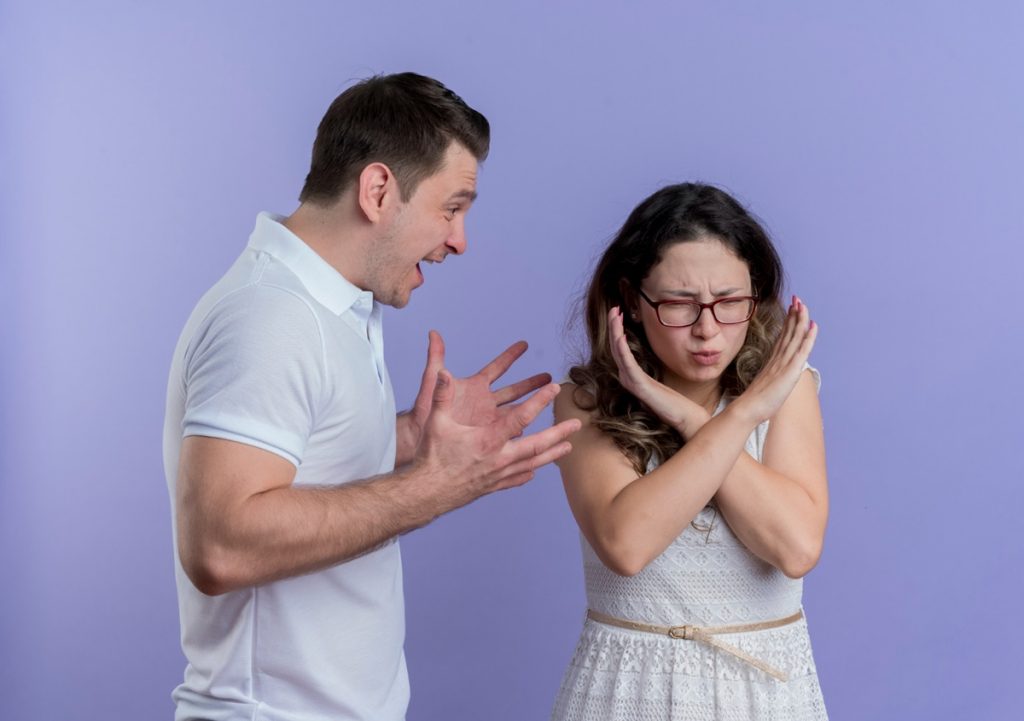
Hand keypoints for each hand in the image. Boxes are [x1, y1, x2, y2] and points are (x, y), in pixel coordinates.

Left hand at [403, 331, 552, 445]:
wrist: (418, 441)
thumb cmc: (423, 413)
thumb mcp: (431, 384)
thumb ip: (435, 358)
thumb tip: (433, 333)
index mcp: (474, 388)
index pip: (497, 368)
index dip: (510, 355)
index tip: (524, 344)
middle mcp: (484, 404)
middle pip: (514, 390)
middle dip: (531, 383)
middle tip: (549, 376)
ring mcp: (487, 422)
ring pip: (516, 412)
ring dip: (533, 407)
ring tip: (551, 403)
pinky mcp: (488, 438)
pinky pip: (510, 434)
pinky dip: (524, 432)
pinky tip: (539, 433)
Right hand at [413, 367, 581, 509]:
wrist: (427, 493)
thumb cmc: (431, 456)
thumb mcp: (436, 422)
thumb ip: (442, 395)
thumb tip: (444, 372)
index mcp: (488, 440)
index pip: (521, 417)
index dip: (539, 401)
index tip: (554, 389)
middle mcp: (499, 458)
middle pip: (537, 445)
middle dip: (559, 433)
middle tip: (576, 424)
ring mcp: (498, 474)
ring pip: (532, 464)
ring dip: (552, 454)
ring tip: (568, 448)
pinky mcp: (493, 486)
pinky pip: (516, 479)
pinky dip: (528, 474)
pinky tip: (535, 472)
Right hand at [608, 306, 708, 438]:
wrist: (687, 419)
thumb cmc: (677, 404)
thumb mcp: (662, 384)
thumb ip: (653, 374)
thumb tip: (654, 364)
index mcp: (633, 376)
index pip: (620, 350)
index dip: (617, 331)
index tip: (619, 313)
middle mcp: (629, 378)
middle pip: (616, 348)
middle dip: (613, 327)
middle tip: (614, 308)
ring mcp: (633, 383)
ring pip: (618, 353)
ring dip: (615, 332)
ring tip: (615, 315)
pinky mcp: (640, 387)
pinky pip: (628, 364)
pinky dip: (622, 349)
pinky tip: (620, 335)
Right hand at [733, 296, 818, 423]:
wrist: (747, 409)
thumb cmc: (754, 403)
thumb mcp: (764, 387)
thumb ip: (769, 378)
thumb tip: (770, 378)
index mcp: (772, 361)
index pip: (782, 337)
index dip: (788, 322)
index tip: (791, 308)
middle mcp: (778, 359)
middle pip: (788, 332)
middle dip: (793, 314)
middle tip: (797, 298)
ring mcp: (783, 364)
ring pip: (794, 337)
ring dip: (800, 319)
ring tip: (803, 304)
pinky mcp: (790, 371)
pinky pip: (802, 351)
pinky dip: (808, 337)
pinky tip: (813, 326)